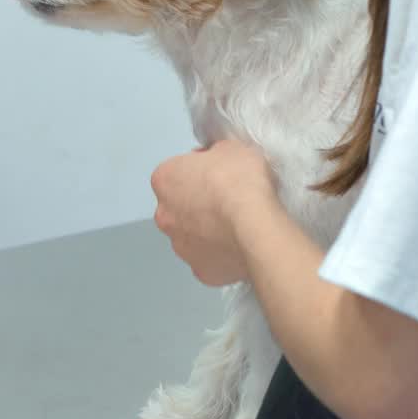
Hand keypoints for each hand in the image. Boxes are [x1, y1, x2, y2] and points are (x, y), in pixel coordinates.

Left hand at [150, 140, 275, 285]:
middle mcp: (163, 215)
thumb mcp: (232, 148)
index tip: (222, 175)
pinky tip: (240, 248)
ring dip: (208, 232)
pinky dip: (222, 256)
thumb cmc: (239, 180)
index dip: (201, 171)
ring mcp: (179, 246)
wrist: (254, 224)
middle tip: (229, 203)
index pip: (178, 172)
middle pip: (180, 207)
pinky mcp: (200, 271)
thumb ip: (216, 154)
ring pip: (192, 236)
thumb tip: (214, 162)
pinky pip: (210, 260)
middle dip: (199, 205)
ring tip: (238, 228)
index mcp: (164, 180)